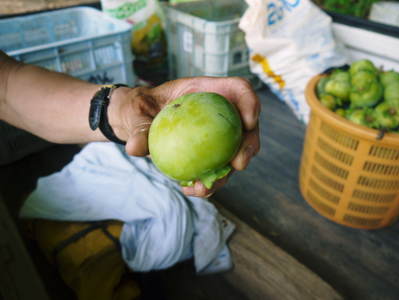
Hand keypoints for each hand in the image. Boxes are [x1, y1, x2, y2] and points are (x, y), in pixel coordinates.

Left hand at [109, 77, 260, 196]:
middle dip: (248, 147)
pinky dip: (207, 182)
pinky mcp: (211, 154)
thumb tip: (135, 148)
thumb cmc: (141, 108)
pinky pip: (216, 169)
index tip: (249, 122)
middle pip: (247, 128)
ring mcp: (219, 136)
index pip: (239, 90)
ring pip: (234, 154)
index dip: (251, 103)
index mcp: (209, 92)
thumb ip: (138, 126)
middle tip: (237, 165)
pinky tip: (190, 188)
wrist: (140, 122)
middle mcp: (221, 113)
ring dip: (226, 174)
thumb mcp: (135, 112)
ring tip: (204, 187)